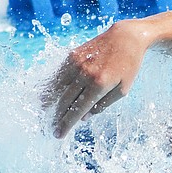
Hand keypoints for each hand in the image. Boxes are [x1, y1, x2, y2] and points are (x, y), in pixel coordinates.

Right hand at [43, 20, 151, 138]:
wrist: (125, 38)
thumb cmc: (127, 66)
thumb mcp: (122, 89)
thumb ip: (102, 105)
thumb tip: (83, 117)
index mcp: (100, 84)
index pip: (77, 109)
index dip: (66, 124)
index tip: (59, 134)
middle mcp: (85, 73)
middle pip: (64, 101)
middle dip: (58, 117)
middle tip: (54, 128)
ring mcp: (76, 63)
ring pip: (57, 87)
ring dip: (49, 102)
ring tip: (44, 113)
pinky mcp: (71, 55)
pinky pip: (58, 74)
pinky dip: (52, 86)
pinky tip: (49, 95)